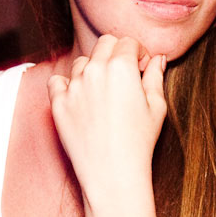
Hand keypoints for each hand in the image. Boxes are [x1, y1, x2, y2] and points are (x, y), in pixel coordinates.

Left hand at [48, 35, 166, 206]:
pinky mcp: (58, 103)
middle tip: (125, 75)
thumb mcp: (156, 107)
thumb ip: (155, 77)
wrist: (112, 174)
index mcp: (121, 67)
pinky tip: (81, 98)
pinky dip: (68, 84)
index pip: (128, 42)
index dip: (138, 53)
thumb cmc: (139, 142)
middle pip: (105, 44)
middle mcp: (94, 70)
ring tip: (104, 91)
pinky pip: (58, 81)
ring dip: (94, 68)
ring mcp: (73, 86)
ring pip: (82, 62)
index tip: (141, 67)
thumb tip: (157, 59)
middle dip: (117, 53)